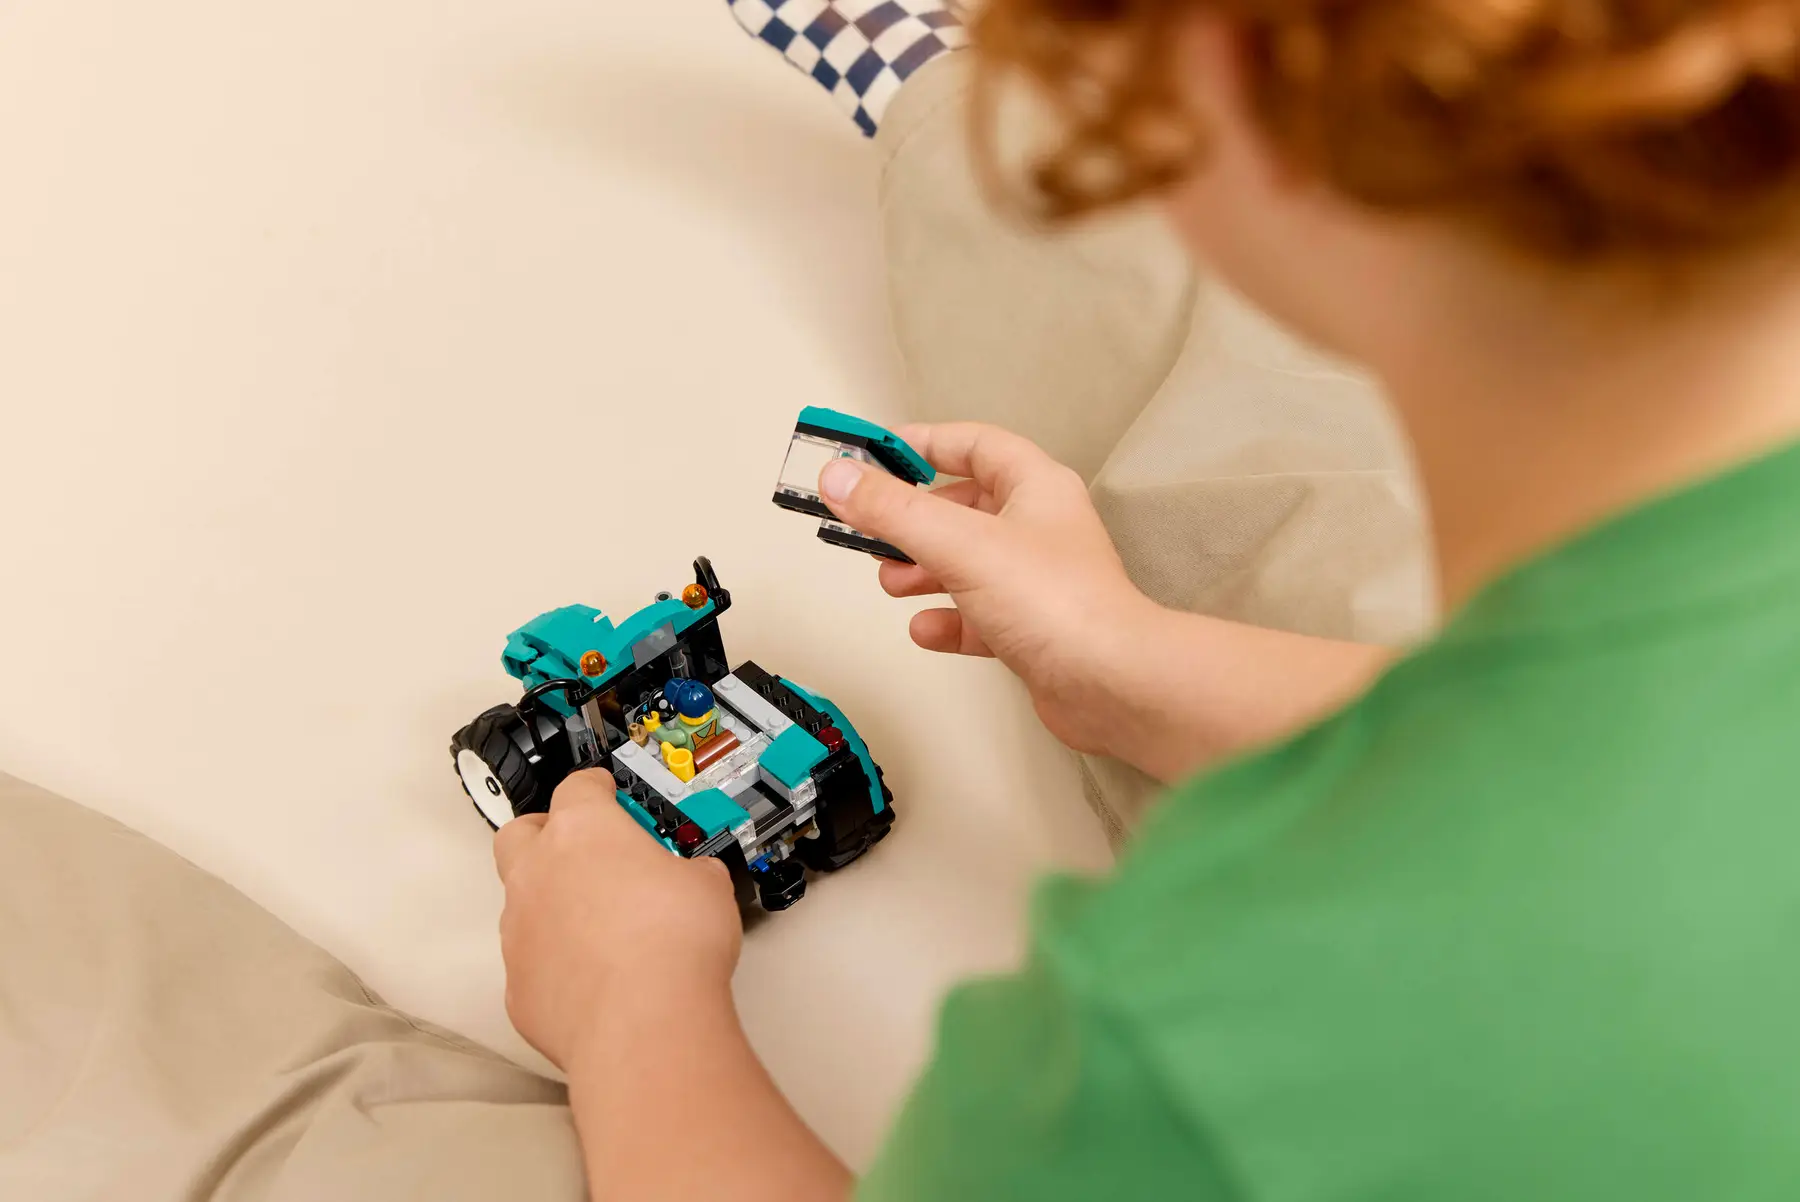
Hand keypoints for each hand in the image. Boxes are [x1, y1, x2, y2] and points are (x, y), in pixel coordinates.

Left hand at [493, 769, 741, 1069]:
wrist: (645, 1024)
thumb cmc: (674, 945)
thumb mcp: (708, 884)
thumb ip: (688, 870)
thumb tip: (692, 880)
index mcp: (583, 832)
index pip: (578, 787)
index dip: (596, 788)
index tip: (607, 793)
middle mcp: (537, 874)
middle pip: (520, 834)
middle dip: (546, 835)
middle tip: (585, 851)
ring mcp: (519, 932)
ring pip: (521, 902)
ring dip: (552, 905)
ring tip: (601, 927)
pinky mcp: (517, 987)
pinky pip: (531, 963)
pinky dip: (555, 964)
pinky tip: (595, 980)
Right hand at [818, 422, 1159, 760]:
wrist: (1111, 685)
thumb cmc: (1057, 603)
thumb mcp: (960, 544)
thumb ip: (894, 510)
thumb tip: (839, 476)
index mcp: (1036, 487)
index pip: (974, 445)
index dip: (924, 443)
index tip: (874, 453)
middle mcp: (1040, 528)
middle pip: (964, 507)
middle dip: (913, 519)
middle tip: (870, 529)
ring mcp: (1038, 582)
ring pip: (968, 564)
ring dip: (924, 570)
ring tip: (890, 581)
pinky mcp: (1033, 631)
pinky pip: (979, 617)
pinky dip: (948, 620)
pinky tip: (926, 629)